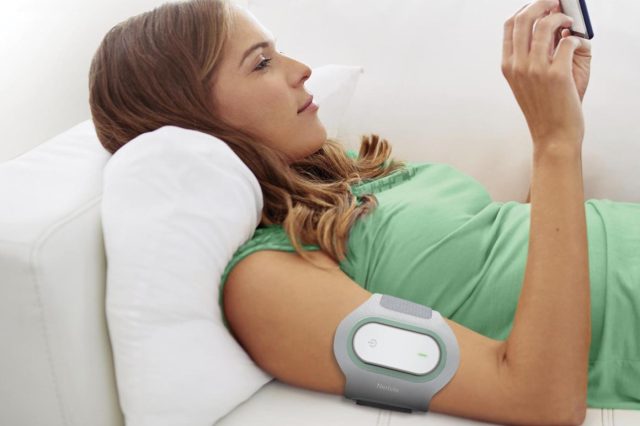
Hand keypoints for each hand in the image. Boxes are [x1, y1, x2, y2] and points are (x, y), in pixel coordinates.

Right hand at [502, 0, 592, 149]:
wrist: (552, 135)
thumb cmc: (544, 109)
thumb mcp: (527, 81)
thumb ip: (531, 55)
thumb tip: (548, 25)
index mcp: (508, 66)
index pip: (510, 25)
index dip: (527, 9)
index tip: (541, 6)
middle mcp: (518, 66)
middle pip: (524, 19)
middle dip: (542, 4)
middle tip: (556, 3)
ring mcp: (536, 70)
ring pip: (546, 25)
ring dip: (562, 18)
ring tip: (570, 24)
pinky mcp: (557, 74)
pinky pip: (568, 42)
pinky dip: (575, 39)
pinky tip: (576, 46)